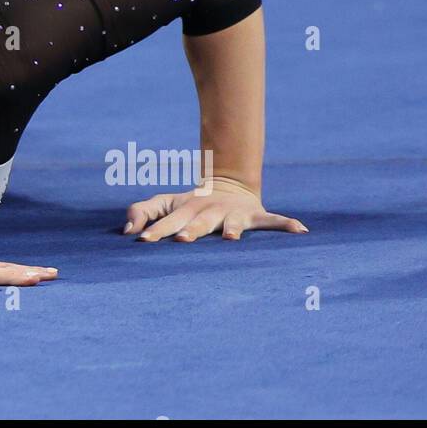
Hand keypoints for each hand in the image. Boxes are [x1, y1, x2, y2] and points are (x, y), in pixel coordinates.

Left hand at [124, 177, 308, 241]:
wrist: (227, 187)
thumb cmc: (188, 204)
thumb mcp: (163, 202)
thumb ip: (141, 211)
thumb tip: (126, 231)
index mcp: (186, 209)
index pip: (168, 220)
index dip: (155, 230)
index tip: (142, 240)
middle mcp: (209, 211)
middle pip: (198, 222)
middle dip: (190, 231)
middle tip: (182, 240)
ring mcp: (233, 214)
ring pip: (232, 223)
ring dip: (232, 230)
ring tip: (232, 239)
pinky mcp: (255, 215)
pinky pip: (272, 220)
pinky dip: (286, 224)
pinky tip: (300, 231)